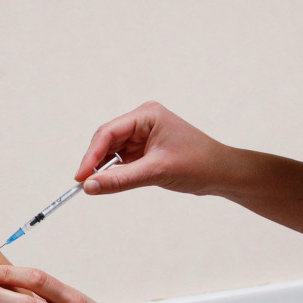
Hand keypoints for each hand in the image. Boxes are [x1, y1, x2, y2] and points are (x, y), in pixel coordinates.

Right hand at [76, 101, 229, 196]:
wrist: (222, 174)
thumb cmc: (199, 164)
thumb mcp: (156, 172)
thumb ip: (120, 180)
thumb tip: (89, 186)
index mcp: (146, 115)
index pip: (109, 132)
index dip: (91, 155)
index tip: (80, 177)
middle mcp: (142, 121)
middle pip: (106, 140)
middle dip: (94, 161)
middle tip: (84, 184)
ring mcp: (142, 136)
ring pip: (110, 151)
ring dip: (102, 168)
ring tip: (94, 185)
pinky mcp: (143, 150)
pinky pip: (120, 160)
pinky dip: (112, 172)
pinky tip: (107, 182)